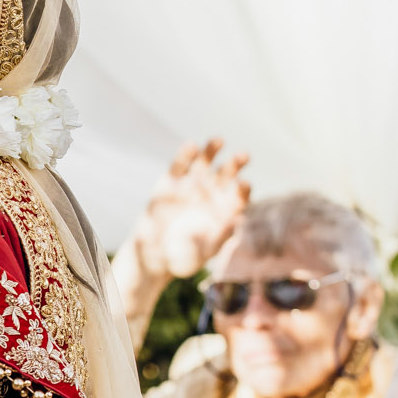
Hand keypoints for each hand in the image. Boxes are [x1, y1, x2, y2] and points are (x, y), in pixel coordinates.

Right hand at [130, 140, 249, 280]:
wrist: (153, 253)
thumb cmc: (183, 257)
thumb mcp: (201, 255)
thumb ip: (215, 240)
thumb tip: (233, 222)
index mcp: (225, 211)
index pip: (240, 196)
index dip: (243, 190)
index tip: (244, 184)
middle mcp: (212, 194)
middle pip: (228, 174)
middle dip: (236, 164)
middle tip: (244, 156)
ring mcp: (191, 185)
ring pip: (205, 163)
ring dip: (213, 150)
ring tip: (219, 141)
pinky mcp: (170, 182)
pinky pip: (180, 165)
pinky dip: (185, 155)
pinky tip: (192, 145)